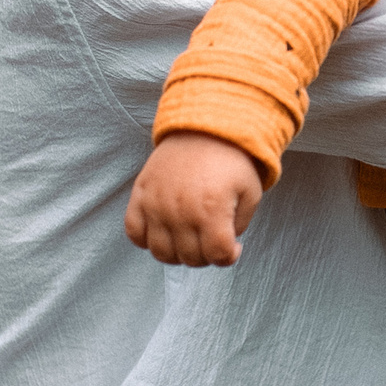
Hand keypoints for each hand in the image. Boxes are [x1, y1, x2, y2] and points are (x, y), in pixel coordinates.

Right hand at [125, 132, 264, 265]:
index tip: (232, 245)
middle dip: (206, 254)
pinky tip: (164, 230)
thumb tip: (222, 248)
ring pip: (162, 253)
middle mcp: (181, 211)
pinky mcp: (140, 195)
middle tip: (211, 237)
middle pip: (191, 258)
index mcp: (212, 209)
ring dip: (178, 253)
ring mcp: (156, 204)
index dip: (229, 256)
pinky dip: (146, 240)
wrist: (204, 127)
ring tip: (189, 237)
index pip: (217, 255)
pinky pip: (134, 233)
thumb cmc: (231, 161)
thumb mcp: (251, 192)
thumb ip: (240, 226)